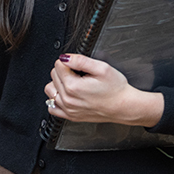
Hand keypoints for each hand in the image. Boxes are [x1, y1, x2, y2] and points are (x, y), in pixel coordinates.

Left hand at [44, 54, 163, 126]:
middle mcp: (67, 99)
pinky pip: (52, 107)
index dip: (70, 62)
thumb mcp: (102, 68)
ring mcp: (68, 109)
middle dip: (65, 71)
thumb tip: (65, 57)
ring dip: (59, 84)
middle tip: (81, 75)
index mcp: (73, 86)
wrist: (124, 107)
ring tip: (73, 83)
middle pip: (54, 75)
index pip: (58, 64)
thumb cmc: (116, 89)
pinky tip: (67, 95)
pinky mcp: (70, 116)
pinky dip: (56, 99)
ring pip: (50, 90)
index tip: (80, 67)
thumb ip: (80, 60)